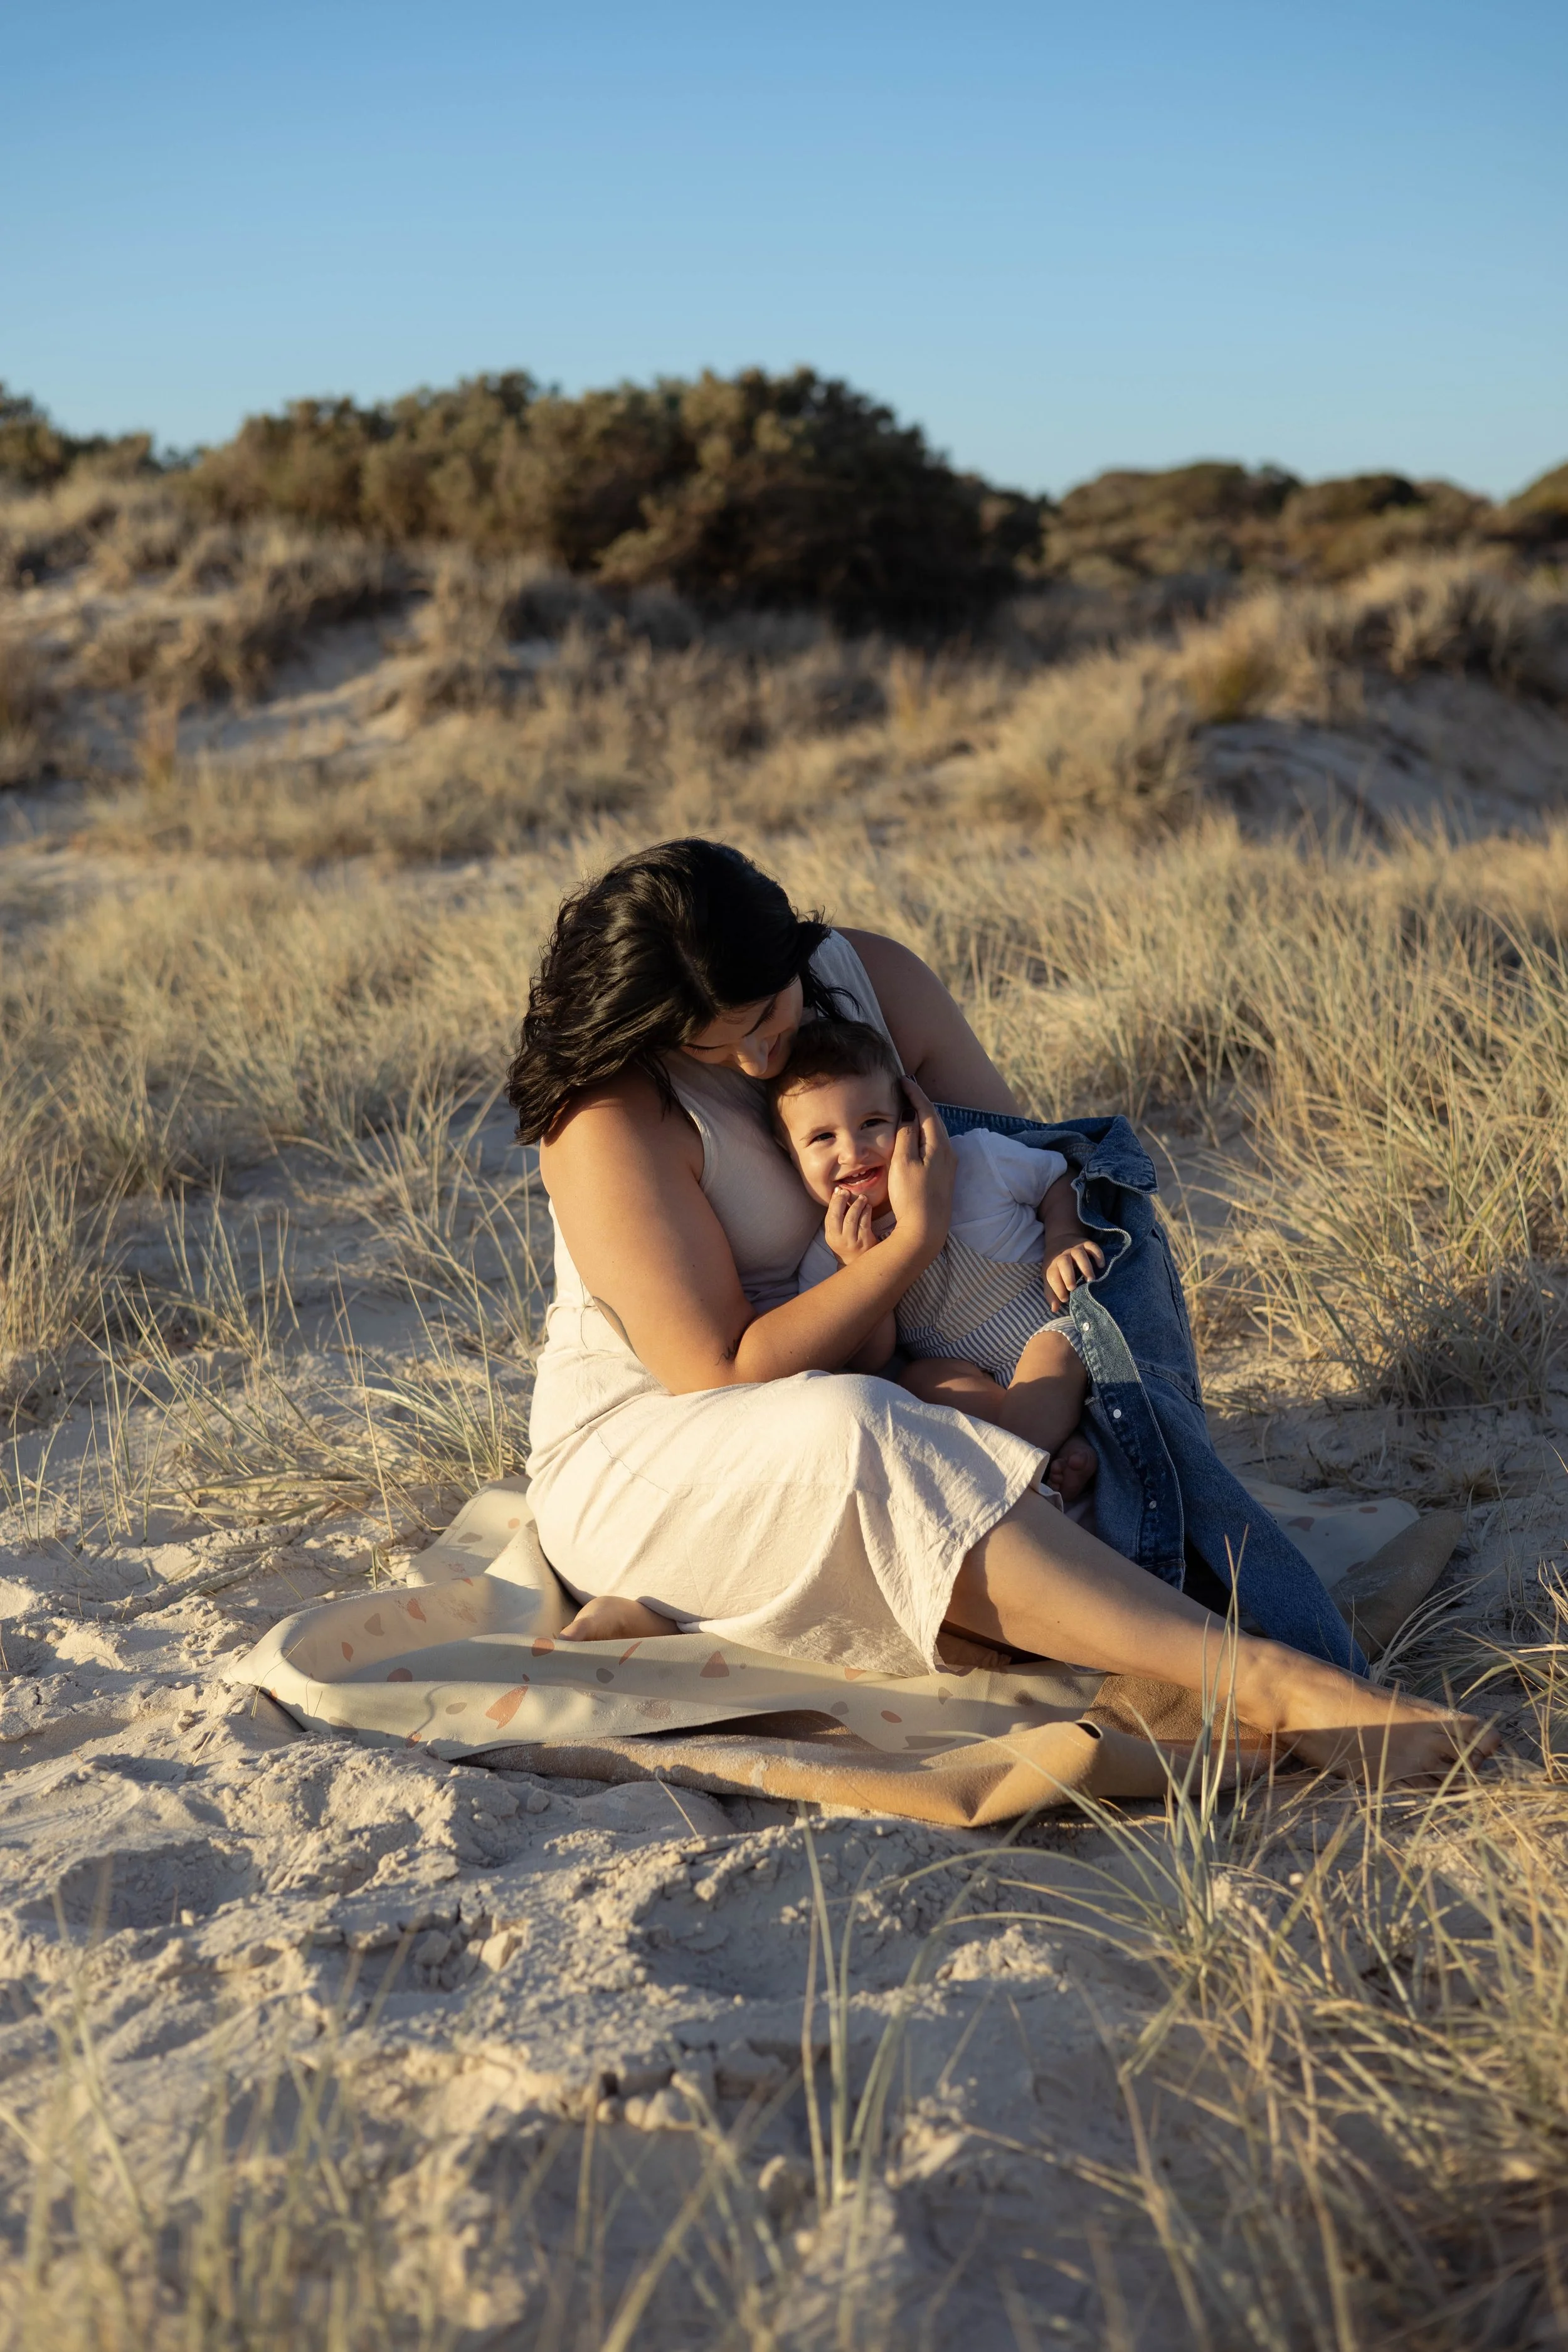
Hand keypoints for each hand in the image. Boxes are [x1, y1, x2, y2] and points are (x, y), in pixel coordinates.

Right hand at [825, 1187, 881, 1262]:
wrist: (859, 1262)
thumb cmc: (848, 1243)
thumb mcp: (838, 1233)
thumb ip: (837, 1216)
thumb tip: (837, 1192)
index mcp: (831, 1236)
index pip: (829, 1215)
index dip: (834, 1201)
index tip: (839, 1190)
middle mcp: (839, 1239)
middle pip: (837, 1216)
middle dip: (841, 1201)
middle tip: (847, 1192)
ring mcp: (852, 1241)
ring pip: (851, 1218)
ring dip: (856, 1204)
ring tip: (862, 1198)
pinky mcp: (864, 1242)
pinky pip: (864, 1223)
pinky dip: (866, 1212)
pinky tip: (868, 1206)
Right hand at [882, 1076, 954, 1265]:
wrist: (926, 1230)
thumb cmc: (911, 1197)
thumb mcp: (903, 1162)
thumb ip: (906, 1135)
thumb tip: (909, 1116)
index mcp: (939, 1145)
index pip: (927, 1110)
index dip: (915, 1093)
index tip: (902, 1080)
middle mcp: (948, 1151)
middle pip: (934, 1119)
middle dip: (920, 1102)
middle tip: (905, 1089)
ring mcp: (948, 1164)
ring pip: (936, 1132)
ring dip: (923, 1118)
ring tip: (908, 1108)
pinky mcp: (944, 1176)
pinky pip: (935, 1144)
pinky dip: (924, 1133)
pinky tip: (916, 1136)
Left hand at [1045, 1236, 1103, 1305]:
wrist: (1061, 1240)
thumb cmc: (1056, 1265)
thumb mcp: (1050, 1277)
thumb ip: (1051, 1293)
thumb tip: (1055, 1309)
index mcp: (1052, 1264)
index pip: (1052, 1275)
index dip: (1057, 1288)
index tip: (1064, 1299)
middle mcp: (1063, 1255)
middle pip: (1064, 1263)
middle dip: (1068, 1276)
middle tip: (1073, 1288)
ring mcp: (1076, 1248)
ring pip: (1080, 1255)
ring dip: (1085, 1268)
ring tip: (1091, 1281)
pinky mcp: (1087, 1244)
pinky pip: (1093, 1247)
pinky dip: (1098, 1255)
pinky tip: (1101, 1266)